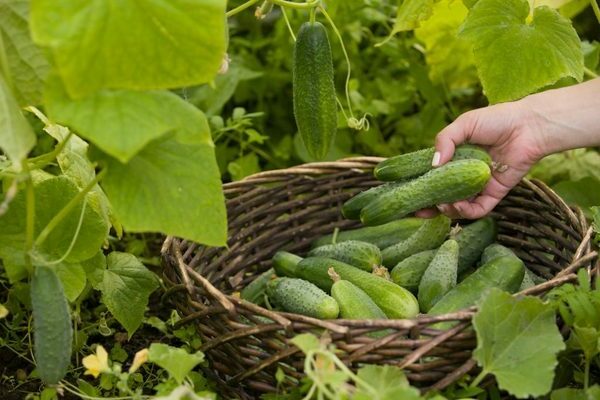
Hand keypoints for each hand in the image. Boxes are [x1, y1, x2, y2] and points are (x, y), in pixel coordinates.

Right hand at [422, 100, 546, 218]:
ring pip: (458, 206)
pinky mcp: (494, 194)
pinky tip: (459, 206)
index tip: (407, 193)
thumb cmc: (496, 120)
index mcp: (453, 158)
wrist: (528, 126)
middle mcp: (463, 174)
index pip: (431, 176)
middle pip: (441, 195)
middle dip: (429, 205)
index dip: (418, 185)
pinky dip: (467, 211)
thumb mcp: (464, 124)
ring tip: (443, 204)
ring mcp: (478, 186)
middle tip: (419, 211)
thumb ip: (445, 140)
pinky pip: (478, 209)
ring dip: (448, 209)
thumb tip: (432, 165)